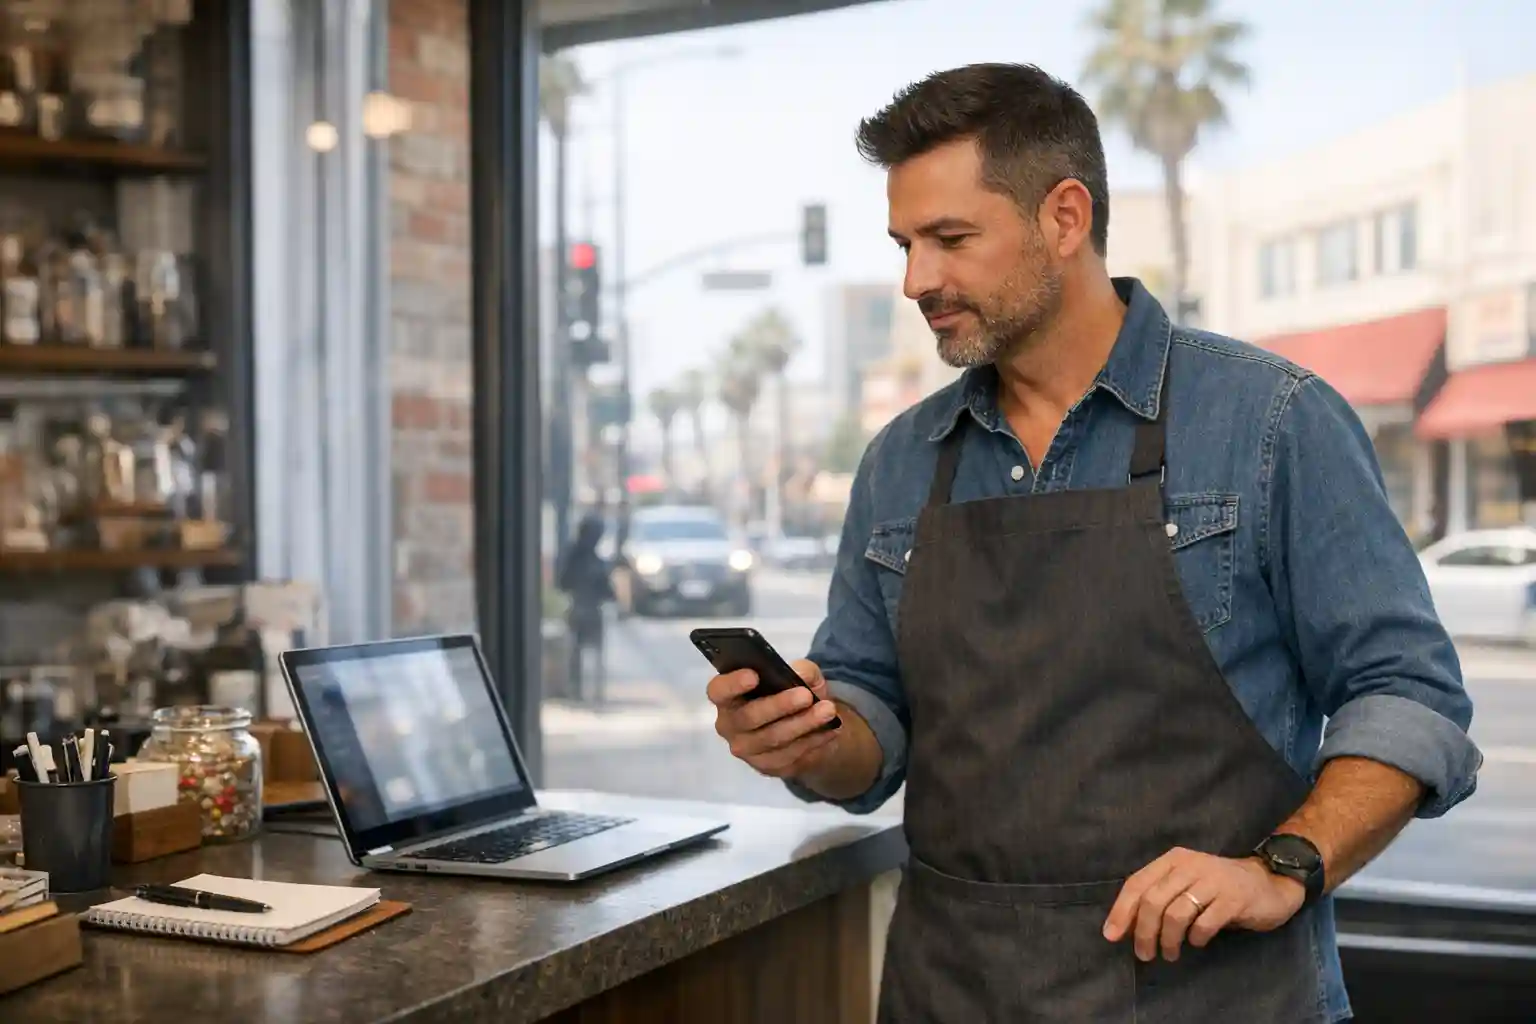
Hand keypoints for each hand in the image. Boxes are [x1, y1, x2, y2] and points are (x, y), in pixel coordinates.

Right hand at [708, 660, 841, 779]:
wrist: (803, 727)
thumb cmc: (789, 692)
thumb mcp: (800, 675)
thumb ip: (802, 669)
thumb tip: (802, 675)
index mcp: (727, 696)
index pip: (718, 691)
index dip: (733, 684)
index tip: (754, 675)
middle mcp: (729, 725)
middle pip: (748, 718)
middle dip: (779, 706)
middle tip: (805, 695)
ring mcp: (747, 749)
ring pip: (772, 739)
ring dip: (803, 724)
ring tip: (828, 711)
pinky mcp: (766, 766)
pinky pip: (789, 755)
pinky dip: (812, 740)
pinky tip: (830, 729)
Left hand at [1102, 848, 1305, 962]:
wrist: (1269, 882)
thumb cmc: (1218, 886)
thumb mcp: (1185, 883)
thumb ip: (1159, 896)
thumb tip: (1127, 926)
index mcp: (1173, 860)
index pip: (1136, 883)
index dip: (1121, 911)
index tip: (1112, 936)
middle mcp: (1190, 865)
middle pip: (1153, 901)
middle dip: (1143, 932)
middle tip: (1145, 955)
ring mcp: (1213, 881)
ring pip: (1176, 914)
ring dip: (1167, 940)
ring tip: (1169, 955)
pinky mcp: (1234, 899)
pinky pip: (1204, 923)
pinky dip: (1195, 938)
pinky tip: (1197, 942)